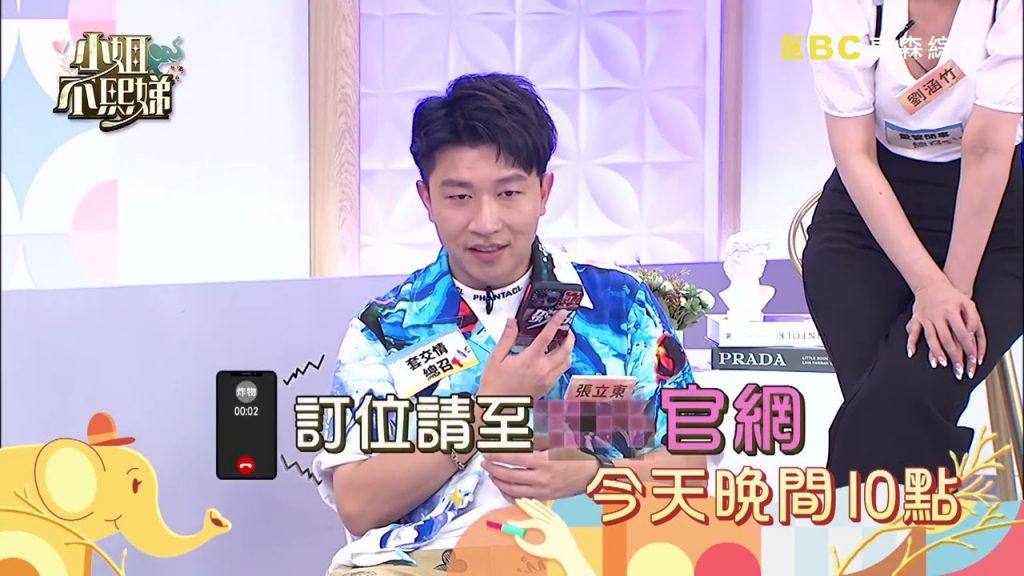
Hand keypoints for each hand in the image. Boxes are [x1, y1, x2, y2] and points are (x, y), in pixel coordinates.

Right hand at [478, 310, 574, 398]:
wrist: (498, 408)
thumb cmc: (494, 383)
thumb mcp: (496, 358)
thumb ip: (507, 338)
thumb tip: (512, 321)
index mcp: (530, 359)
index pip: (548, 336)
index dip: (557, 322)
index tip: (563, 313)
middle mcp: (543, 369)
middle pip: (565, 350)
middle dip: (569, 337)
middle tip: (566, 329)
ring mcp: (547, 380)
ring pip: (567, 362)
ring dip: (568, 350)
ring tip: (562, 343)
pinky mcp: (548, 388)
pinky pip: (561, 372)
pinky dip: (563, 362)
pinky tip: (554, 358)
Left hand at [482, 450, 597, 501]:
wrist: (590, 474)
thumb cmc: (573, 454)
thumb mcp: (555, 441)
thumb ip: (534, 441)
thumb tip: (514, 439)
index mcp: (542, 460)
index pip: (513, 458)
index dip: (497, 455)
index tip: (487, 452)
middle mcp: (540, 477)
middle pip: (509, 475)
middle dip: (494, 469)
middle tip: (485, 463)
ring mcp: (541, 490)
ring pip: (512, 490)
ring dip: (498, 482)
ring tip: (491, 475)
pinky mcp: (543, 498)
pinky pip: (521, 499)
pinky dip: (509, 495)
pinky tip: (503, 488)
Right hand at [506, 498, 595, 575]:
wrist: (570, 553)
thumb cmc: (553, 553)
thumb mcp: (538, 551)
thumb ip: (525, 546)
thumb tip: (515, 536)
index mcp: (549, 529)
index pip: (531, 523)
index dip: (519, 523)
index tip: (510, 522)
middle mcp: (554, 522)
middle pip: (537, 511)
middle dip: (526, 506)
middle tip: (517, 500)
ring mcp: (557, 519)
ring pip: (543, 509)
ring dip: (533, 504)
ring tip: (524, 499)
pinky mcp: (559, 519)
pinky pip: (548, 510)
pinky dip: (541, 506)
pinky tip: (535, 502)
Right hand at [906, 279, 986, 379]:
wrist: (931, 284)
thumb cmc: (951, 296)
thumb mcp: (967, 303)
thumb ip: (973, 319)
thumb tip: (971, 335)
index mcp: (952, 311)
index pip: (962, 334)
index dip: (968, 348)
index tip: (972, 360)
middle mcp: (938, 315)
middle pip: (947, 339)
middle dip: (954, 356)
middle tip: (958, 369)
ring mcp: (926, 318)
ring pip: (931, 338)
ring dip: (936, 352)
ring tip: (941, 363)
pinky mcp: (916, 319)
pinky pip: (912, 332)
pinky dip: (911, 343)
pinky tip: (911, 353)